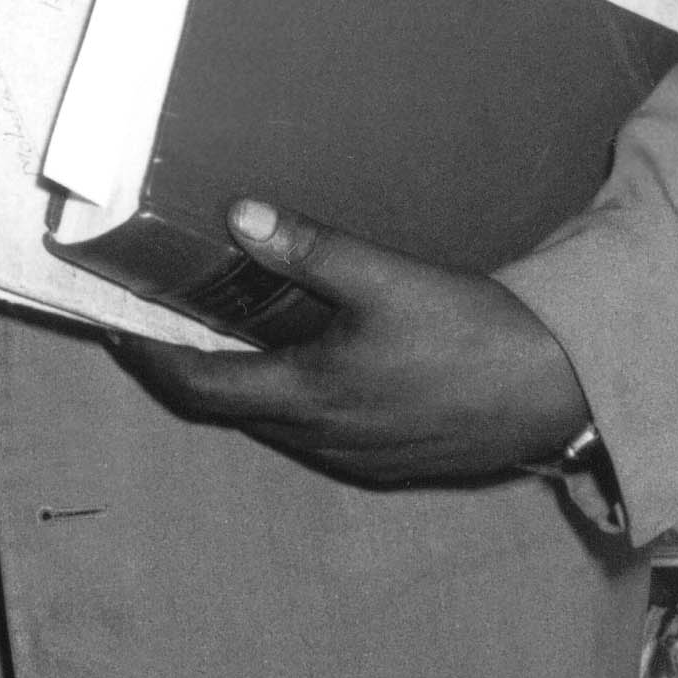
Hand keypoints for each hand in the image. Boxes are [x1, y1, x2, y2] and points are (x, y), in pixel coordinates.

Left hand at [114, 198, 592, 486]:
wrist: (561, 390)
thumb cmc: (475, 333)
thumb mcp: (387, 277)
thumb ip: (309, 248)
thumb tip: (238, 214)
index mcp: (311, 396)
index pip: (199, 389)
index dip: (148, 361)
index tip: (116, 329)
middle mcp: (324, 440)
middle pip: (230, 409)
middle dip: (188, 369)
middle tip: (160, 320)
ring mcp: (358, 458)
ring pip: (274, 424)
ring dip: (242, 385)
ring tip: (222, 332)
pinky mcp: (389, 463)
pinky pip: (315, 435)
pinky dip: (289, 400)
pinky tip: (304, 360)